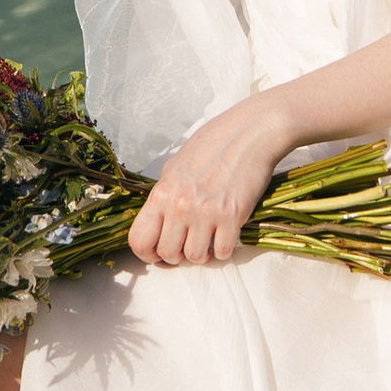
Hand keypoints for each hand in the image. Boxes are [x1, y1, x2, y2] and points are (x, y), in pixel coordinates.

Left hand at [129, 95, 290, 267]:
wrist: (249, 133)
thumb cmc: (212, 145)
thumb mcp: (175, 168)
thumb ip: (165, 197)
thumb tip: (158, 224)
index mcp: (162, 193)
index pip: (140, 240)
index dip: (147, 253)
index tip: (157, 252)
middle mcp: (181, 206)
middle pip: (167, 254)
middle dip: (176, 255)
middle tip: (187, 243)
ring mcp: (207, 213)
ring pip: (195, 257)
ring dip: (202, 253)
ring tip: (208, 238)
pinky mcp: (233, 217)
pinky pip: (222, 252)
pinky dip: (223, 249)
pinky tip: (225, 234)